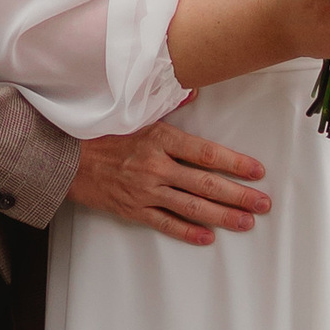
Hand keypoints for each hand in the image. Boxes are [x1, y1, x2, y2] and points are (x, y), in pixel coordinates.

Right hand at [69, 116, 270, 249]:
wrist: (66, 157)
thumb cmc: (102, 133)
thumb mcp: (136, 114)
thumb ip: (169, 106)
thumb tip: (195, 91)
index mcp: (160, 139)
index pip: (207, 154)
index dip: (236, 164)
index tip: (258, 172)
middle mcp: (156, 167)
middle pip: (206, 184)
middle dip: (239, 196)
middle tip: (263, 204)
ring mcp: (145, 191)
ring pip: (192, 207)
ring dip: (223, 216)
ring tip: (246, 222)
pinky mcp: (133, 210)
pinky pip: (166, 223)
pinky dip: (188, 232)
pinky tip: (208, 237)